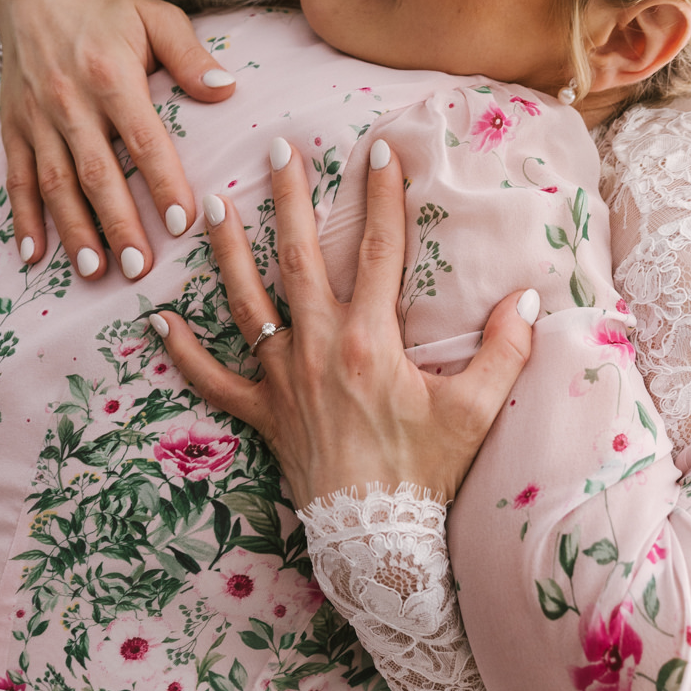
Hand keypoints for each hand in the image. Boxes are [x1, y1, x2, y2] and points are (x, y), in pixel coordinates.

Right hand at [0, 0, 236, 279]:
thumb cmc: (108, 5)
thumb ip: (190, 54)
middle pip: (96, 171)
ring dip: (73, 230)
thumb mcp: (155, 14)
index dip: (162, 181)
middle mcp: (70, 100)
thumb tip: (228, 89)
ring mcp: (36, 117)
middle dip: (117, 223)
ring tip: (94, 272)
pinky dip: (23, 218)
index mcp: (111, 75)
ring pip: (54, 182)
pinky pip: (16, 177)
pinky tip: (34, 256)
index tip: (181, 223)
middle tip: (140, 268)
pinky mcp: (13, 125)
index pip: (143, 138)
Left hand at [151, 136, 539, 507]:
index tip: (378, 149)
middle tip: (278, 150)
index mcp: (369, 340)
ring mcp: (283, 380)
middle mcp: (318, 348)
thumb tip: (530, 298)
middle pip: (297, 258)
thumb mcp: (475, 411)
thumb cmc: (425, 474)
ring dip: (228, 252)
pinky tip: (160, 321)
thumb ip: (505, 350)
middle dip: (288, 199)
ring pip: (247, 303)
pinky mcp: (262, 414)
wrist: (374, 541)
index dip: (381, 196)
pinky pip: (213, 380)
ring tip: (212, 206)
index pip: (378, 250)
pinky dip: (184, 352)